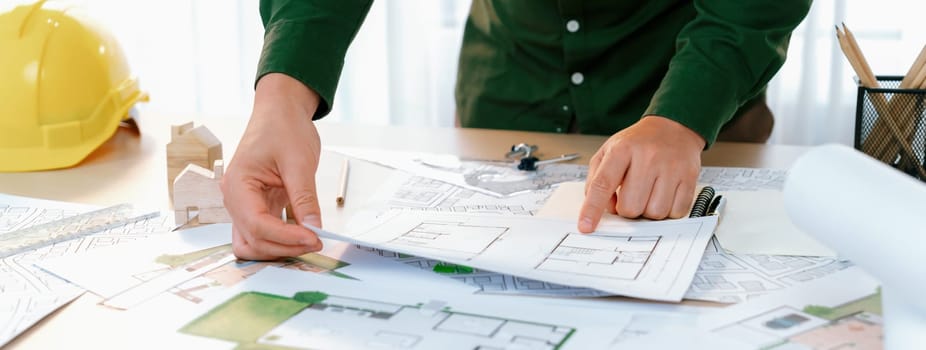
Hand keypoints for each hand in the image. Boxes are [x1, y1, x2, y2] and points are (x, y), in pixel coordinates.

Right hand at [221, 73, 323, 259]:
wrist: (280, 112)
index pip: (257, 225)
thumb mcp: (299, 162)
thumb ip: (305, 198)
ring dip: (279, 249)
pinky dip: (283, 240)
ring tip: (309, 241)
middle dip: (284, 247)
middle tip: (317, 242)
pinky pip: (266, 233)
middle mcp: (235, 200)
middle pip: (253, 241)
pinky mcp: (260, 207)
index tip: (314, 238)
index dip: (286, 237)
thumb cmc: (283, 128)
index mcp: (238, 185)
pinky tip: (305, 235)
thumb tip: (315, 228)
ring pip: (255, 243)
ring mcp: (246, 206)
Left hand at [578, 116, 704, 231]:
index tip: (586, 226)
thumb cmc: (638, 143)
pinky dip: (667, 210)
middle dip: (627, 209)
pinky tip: (664, 194)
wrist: (673, 127)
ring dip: (648, 211)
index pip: (603, 184)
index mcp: (622, 150)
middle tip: (630, 196)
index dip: (592, 209)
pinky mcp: (689, 177)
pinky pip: (675, 212)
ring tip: (649, 193)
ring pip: (654, 213)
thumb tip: (602, 209)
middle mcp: (648, 157)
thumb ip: (597, 180)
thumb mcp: (609, 151)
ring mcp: (671, 167)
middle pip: (630, 207)